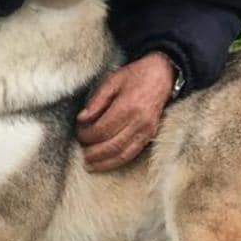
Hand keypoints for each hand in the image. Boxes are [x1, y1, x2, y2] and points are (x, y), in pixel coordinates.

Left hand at [75, 52, 174, 171]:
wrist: (162, 75)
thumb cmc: (135, 76)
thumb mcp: (112, 81)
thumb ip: (96, 101)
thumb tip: (81, 119)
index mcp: (128, 106)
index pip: (102, 129)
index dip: (87, 135)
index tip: (78, 133)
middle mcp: (139, 122)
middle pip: (111, 145)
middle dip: (93, 152)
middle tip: (81, 151)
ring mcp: (146, 131)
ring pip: (122, 155)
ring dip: (104, 162)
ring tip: (89, 164)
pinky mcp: (150, 136)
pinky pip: (132, 154)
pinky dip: (117, 162)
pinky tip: (105, 163)